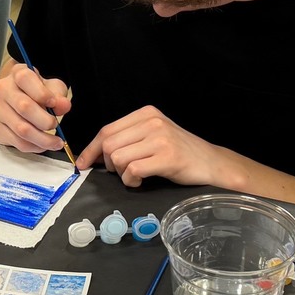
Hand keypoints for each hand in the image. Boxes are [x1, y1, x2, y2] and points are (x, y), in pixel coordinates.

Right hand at [0, 62, 71, 153]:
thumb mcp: (52, 88)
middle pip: (24, 107)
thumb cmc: (38, 92)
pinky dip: (34, 147)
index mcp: (17, 74)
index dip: (41, 93)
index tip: (53, 103)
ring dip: (42, 139)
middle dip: (44, 120)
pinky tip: (43, 145)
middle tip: (56, 125)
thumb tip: (63, 105)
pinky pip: (17, 142)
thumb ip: (59, 95)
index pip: (25, 79)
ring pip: (21, 129)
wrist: (19, 102)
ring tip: (56, 142)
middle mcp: (3, 89)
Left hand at [78, 105, 223, 187]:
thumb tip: (95, 154)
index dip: (91, 149)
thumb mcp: (153, 135)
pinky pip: (133, 170)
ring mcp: (160, 138)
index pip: (107, 130)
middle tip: (120, 173)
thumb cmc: (179, 152)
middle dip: (107, 164)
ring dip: (121, 173)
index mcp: (145, 113)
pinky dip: (131, 181)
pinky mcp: (167, 157)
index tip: (83, 163)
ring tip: (135, 176)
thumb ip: (128, 138)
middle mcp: (151, 121)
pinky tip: (141, 181)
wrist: (212, 163)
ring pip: (117, 158)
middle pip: (108, 144)